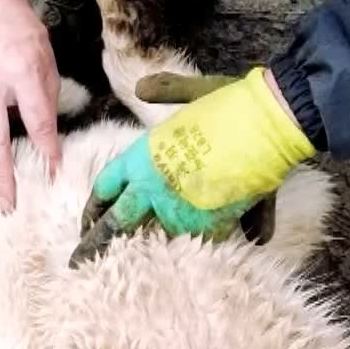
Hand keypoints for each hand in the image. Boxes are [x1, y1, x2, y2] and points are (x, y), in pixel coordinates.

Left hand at [80, 67, 314, 241]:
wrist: (267, 123)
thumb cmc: (229, 104)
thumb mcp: (190, 92)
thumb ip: (163, 91)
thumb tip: (141, 86)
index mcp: (141, 157)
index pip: (106, 186)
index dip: (94, 205)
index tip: (87, 222)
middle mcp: (153, 187)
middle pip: (117, 223)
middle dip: (97, 243)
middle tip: (81, 262)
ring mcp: (179, 210)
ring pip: (158, 236)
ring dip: (154, 244)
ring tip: (144, 262)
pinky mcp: (210, 225)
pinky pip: (198, 243)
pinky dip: (198, 245)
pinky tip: (194, 254)